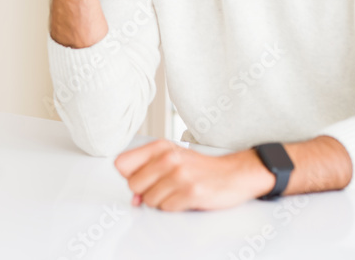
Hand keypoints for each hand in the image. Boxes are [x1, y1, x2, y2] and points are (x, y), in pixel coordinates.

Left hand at [114, 139, 275, 211]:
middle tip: (164, 187)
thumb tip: (134, 198)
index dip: (130, 176)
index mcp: (160, 147)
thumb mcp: (171, 159)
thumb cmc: (200, 168)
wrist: (233, 174)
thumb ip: (147, 173)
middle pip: (133, 185)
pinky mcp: (191, 192)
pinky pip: (166, 208)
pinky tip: (186, 198)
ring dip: (162, 201)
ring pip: (149, 200)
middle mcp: (168, 158)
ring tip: (178, 192)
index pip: (121, 164)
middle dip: (146, 192)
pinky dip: (174, 208)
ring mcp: (180, 175)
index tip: (143, 179)